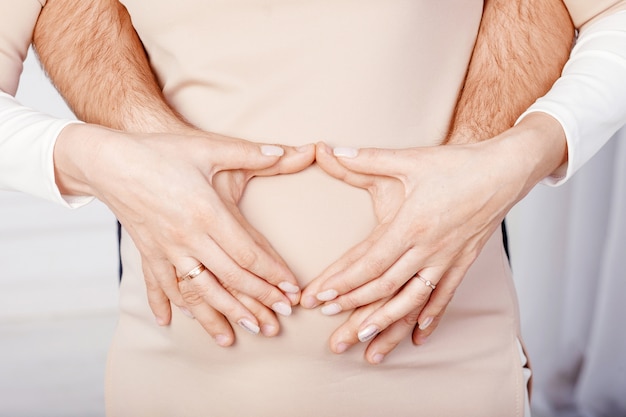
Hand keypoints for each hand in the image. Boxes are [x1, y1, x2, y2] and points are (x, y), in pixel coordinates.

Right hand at [55, 124, 314, 344]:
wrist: (108, 160)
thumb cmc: (159, 151)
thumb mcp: (206, 147)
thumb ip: (248, 152)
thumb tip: (284, 151)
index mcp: (207, 213)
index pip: (247, 253)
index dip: (272, 273)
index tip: (290, 289)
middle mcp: (188, 238)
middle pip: (230, 278)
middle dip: (258, 301)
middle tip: (279, 320)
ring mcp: (166, 248)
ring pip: (197, 291)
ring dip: (220, 314)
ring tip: (237, 337)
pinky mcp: (147, 251)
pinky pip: (159, 284)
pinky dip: (166, 304)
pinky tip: (170, 322)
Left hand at [301, 138, 532, 360]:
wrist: (505, 170)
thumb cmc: (457, 164)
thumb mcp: (409, 159)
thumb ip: (366, 159)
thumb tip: (328, 149)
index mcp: (410, 225)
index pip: (368, 263)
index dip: (342, 283)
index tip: (319, 299)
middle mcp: (427, 248)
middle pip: (384, 288)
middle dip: (354, 311)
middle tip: (331, 332)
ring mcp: (447, 259)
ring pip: (412, 300)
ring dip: (388, 324)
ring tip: (366, 344)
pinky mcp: (462, 262)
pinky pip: (444, 296)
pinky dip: (430, 318)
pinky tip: (418, 337)